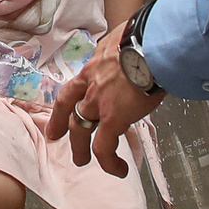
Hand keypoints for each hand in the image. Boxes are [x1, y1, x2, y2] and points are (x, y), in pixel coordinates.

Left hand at [45, 42, 160, 176]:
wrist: (151, 45)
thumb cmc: (146, 38)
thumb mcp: (124, 40)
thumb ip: (121, 51)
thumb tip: (131, 51)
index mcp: (94, 65)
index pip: (74, 87)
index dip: (64, 101)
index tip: (60, 111)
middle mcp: (91, 84)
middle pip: (71, 109)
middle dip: (63, 125)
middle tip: (57, 137)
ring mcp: (98, 102)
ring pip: (80, 130)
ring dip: (80, 148)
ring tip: (82, 161)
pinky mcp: (112, 119)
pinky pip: (105, 147)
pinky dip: (109, 162)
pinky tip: (118, 170)